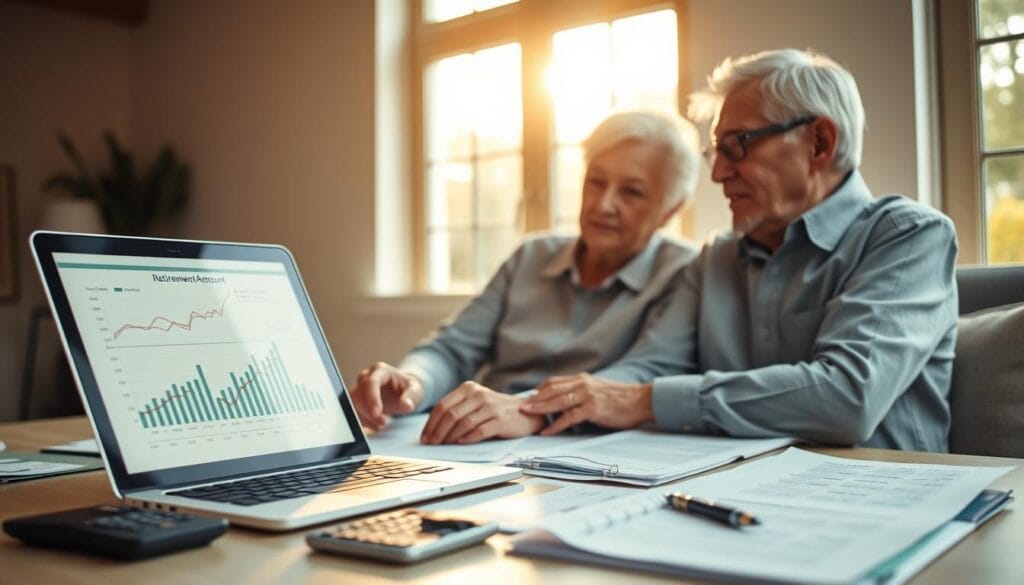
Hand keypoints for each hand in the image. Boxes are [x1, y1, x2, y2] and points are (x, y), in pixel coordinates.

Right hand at [351, 362, 423, 431]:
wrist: (401, 388)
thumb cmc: (407, 387)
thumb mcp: (415, 389)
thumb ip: (411, 396)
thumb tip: (407, 405)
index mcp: (380, 370)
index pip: (371, 383)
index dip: (372, 399)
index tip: (377, 414)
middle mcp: (366, 376)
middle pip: (358, 393)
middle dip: (368, 411)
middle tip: (382, 423)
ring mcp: (359, 386)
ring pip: (352, 403)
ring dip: (364, 417)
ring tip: (380, 424)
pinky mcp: (356, 398)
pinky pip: (351, 410)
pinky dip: (361, 420)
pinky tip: (374, 425)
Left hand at [420, 382, 545, 444]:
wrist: (525, 413)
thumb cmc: (495, 412)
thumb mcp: (475, 404)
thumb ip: (457, 411)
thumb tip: (433, 431)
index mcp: (468, 388)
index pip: (442, 406)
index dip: (431, 423)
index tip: (425, 437)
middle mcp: (478, 394)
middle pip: (450, 415)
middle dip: (438, 432)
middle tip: (432, 444)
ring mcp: (490, 406)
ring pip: (463, 423)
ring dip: (450, 437)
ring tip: (444, 446)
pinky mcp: (500, 419)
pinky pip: (479, 430)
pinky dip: (468, 438)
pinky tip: (460, 444)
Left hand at [520, 373, 653, 434]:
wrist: (641, 400)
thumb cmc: (621, 398)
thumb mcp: (598, 390)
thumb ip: (582, 393)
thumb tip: (568, 402)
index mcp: (582, 379)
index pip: (554, 382)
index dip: (540, 391)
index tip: (529, 398)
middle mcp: (582, 384)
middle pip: (551, 390)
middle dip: (534, 399)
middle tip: (520, 406)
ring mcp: (587, 396)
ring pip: (557, 401)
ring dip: (540, 408)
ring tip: (527, 414)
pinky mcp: (593, 408)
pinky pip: (569, 417)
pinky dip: (556, 424)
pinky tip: (547, 431)